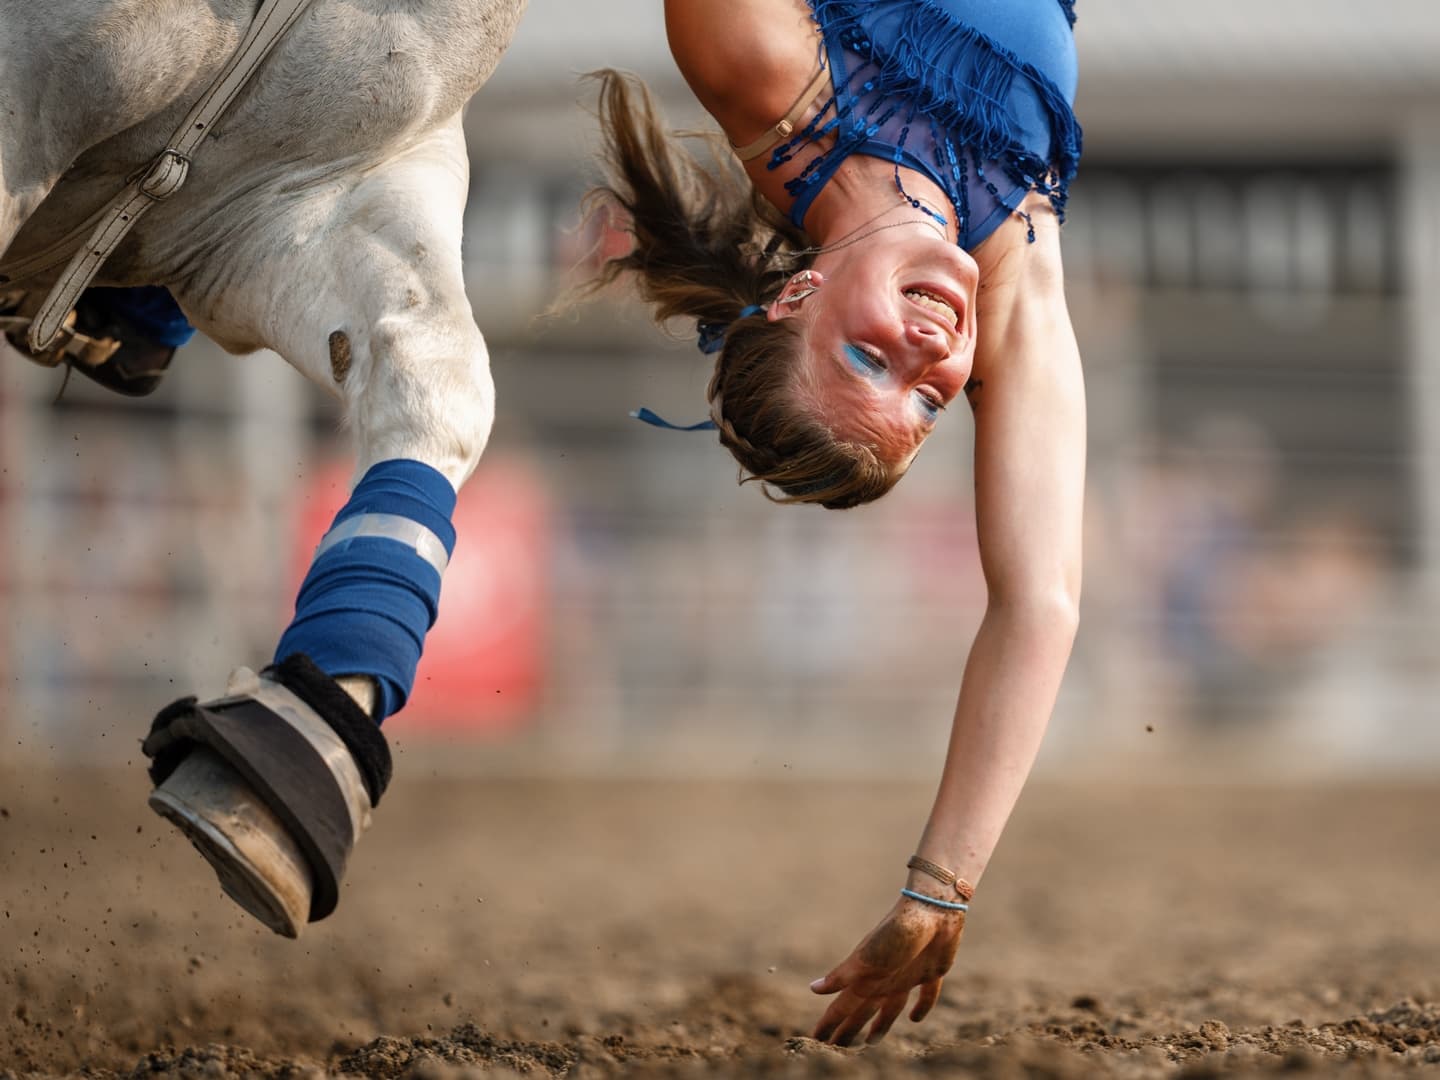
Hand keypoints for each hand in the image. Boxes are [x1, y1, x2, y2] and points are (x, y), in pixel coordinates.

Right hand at [809, 891, 964, 1045]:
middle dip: (848, 1029)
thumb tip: (813, 989)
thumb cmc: (896, 932)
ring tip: (871, 1041)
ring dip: (880, 1024)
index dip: (829, 1024)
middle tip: (836, 1047)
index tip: (816, 1040)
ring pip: (889, 1008)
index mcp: (866, 978)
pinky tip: (915, 1019)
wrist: (932, 908)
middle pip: (862, 1011)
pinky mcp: (929, 972)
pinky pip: (925, 997)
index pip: (842, 1006)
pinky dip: (921, 1008)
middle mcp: (883, 979)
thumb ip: (843, 975)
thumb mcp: (867, 957)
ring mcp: (906, 975)